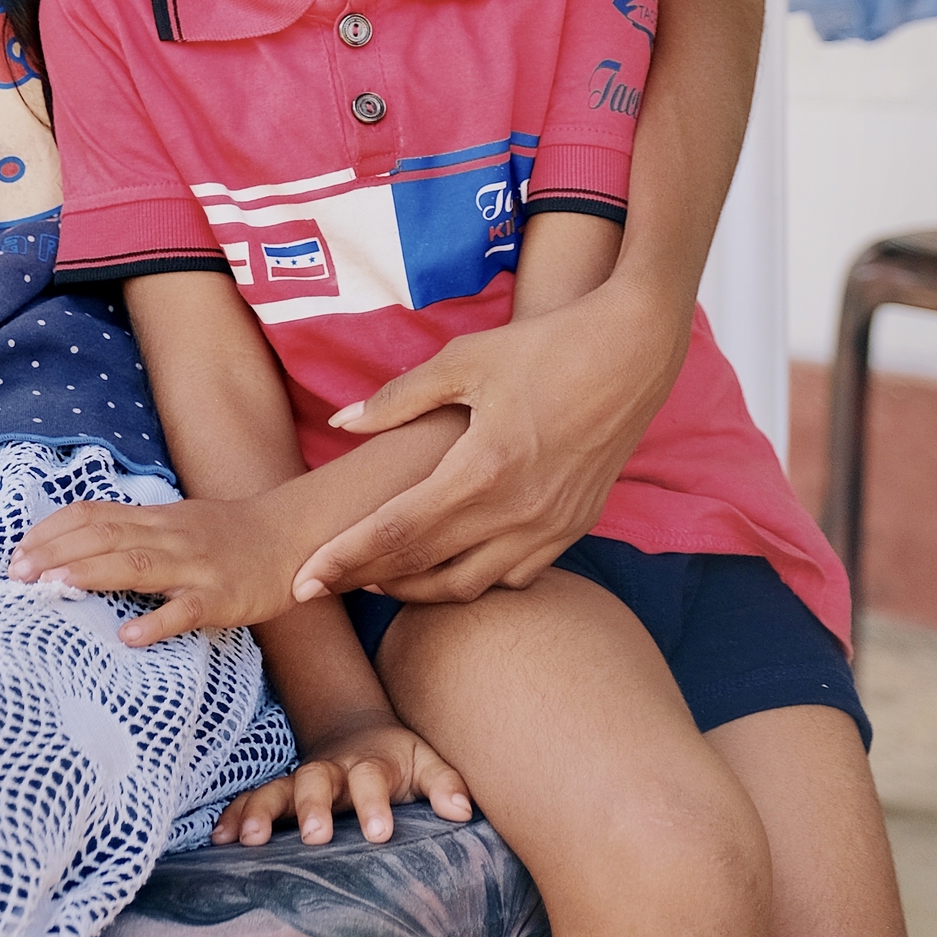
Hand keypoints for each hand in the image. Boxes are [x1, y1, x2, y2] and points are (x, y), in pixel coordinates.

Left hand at [9, 494, 301, 643]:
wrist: (290, 535)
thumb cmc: (225, 536)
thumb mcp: (174, 523)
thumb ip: (131, 533)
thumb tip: (73, 548)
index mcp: (154, 518)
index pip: (93, 514)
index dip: (52, 530)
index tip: (18, 551)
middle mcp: (170, 535)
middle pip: (105, 536)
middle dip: (57, 552)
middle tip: (16, 573)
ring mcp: (196, 566)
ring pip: (138, 565)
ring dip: (91, 574)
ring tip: (53, 587)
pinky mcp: (222, 597)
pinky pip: (187, 610)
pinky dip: (157, 622)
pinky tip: (129, 637)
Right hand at [213, 711, 472, 847]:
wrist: (356, 732)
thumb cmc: (396, 759)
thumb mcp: (425, 762)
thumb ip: (444, 783)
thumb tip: (462, 811)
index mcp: (368, 764)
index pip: (371, 780)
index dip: (375, 805)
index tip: (380, 834)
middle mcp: (329, 771)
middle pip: (316, 780)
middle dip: (312, 806)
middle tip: (314, 836)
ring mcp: (298, 781)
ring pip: (275, 790)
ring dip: (261, 812)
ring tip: (250, 840)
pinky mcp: (277, 793)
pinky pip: (250, 801)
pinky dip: (235, 817)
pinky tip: (221, 840)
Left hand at [298, 279, 686, 605]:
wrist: (635, 353)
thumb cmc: (546, 347)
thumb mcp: (465, 360)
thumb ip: (398, 398)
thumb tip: (341, 421)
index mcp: (483, 470)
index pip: (396, 533)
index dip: (344, 559)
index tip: (302, 580)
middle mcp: (518, 512)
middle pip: (425, 570)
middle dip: (366, 582)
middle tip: (321, 586)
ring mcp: (551, 527)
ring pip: (471, 585)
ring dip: (418, 589)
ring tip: (377, 577)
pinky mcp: (574, 527)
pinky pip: (515, 575)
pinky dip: (473, 578)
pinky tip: (448, 562)